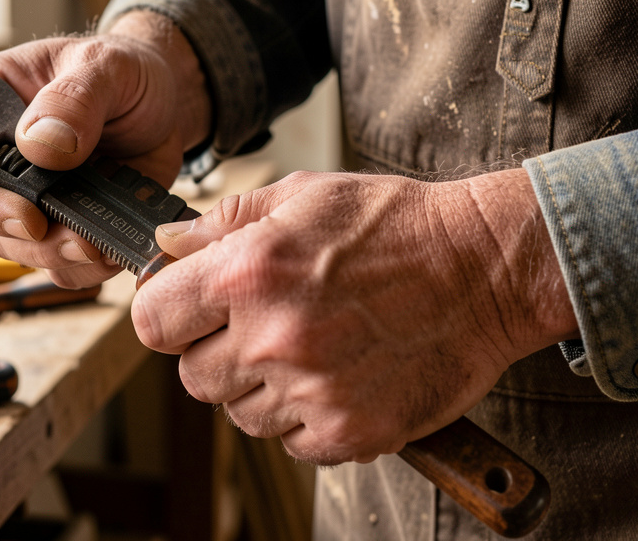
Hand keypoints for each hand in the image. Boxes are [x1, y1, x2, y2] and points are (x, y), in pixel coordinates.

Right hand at [0, 11, 209, 288]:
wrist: (166, 104)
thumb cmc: (124, 71)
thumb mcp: (104, 67)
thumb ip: (73, 99)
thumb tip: (40, 144)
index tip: (21, 210)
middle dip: (15, 232)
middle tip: (64, 235)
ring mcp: (24, 194)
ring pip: (11, 244)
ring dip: (52, 255)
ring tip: (96, 244)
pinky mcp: (60, 223)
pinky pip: (55, 263)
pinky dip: (82, 268)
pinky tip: (109, 250)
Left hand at [132, 168, 577, 464]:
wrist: (485, 268)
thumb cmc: (395, 225)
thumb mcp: (301, 196)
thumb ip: (222, 221)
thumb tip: (166, 241)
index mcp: (247, 272)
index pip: (152, 321)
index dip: (166, 315)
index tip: (186, 313)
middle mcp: (271, 337)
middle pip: (192, 377)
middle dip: (215, 353)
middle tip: (261, 327)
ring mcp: (310, 391)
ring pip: (239, 414)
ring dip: (260, 389)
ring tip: (310, 347)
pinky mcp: (348, 432)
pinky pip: (291, 442)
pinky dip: (305, 417)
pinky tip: (337, 375)